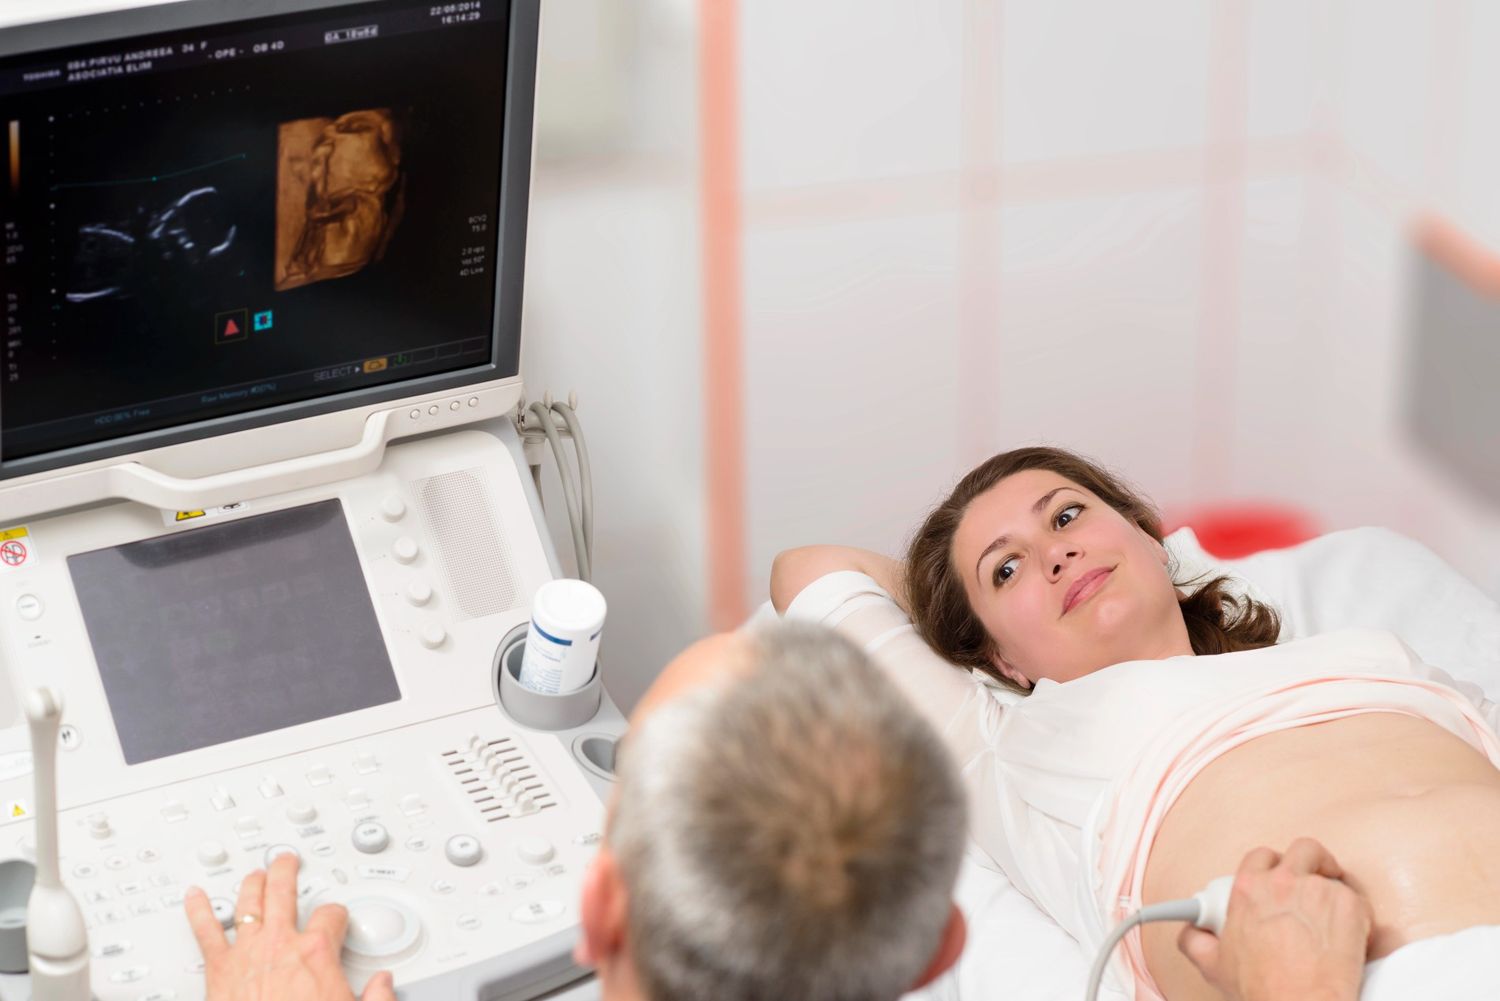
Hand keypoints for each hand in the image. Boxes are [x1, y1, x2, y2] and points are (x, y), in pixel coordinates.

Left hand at [184, 853, 395, 1000]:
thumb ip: (376, 997)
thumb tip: (384, 984)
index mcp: (317, 953)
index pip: (331, 916)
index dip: (336, 915)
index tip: (336, 919)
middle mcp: (281, 945)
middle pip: (284, 892)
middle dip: (286, 873)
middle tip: (286, 863)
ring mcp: (247, 953)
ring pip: (248, 903)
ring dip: (251, 884)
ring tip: (253, 875)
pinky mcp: (218, 970)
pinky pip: (206, 933)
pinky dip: (199, 912)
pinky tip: (194, 898)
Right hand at [1177, 838, 1369, 1000]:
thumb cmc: (1264, 989)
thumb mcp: (1212, 964)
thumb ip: (1195, 939)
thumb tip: (1193, 930)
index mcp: (1249, 888)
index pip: (1261, 857)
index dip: (1272, 867)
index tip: (1277, 879)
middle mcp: (1284, 882)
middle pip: (1305, 849)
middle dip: (1314, 862)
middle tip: (1317, 880)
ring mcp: (1320, 891)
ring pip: (1335, 879)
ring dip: (1335, 896)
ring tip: (1334, 921)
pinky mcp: (1351, 906)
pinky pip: (1358, 902)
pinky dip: (1357, 917)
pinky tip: (1350, 938)